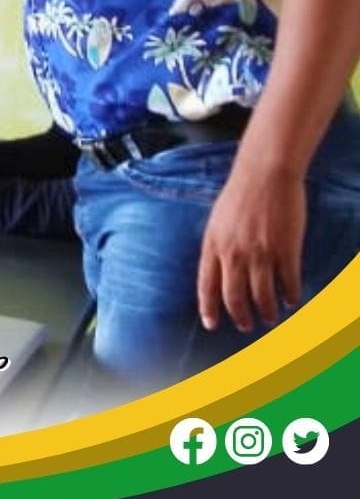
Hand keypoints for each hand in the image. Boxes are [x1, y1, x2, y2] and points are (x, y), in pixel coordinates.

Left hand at [197, 161, 305, 333]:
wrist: (264, 173)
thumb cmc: (239, 193)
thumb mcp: (217, 221)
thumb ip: (218, 246)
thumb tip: (220, 272)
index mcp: (212, 244)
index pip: (206, 285)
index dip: (208, 308)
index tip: (211, 324)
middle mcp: (233, 253)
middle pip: (234, 297)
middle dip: (240, 317)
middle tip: (246, 325)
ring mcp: (260, 253)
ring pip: (263, 297)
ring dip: (267, 312)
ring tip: (270, 317)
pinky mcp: (285, 250)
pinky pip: (288, 283)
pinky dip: (290, 296)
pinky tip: (292, 300)